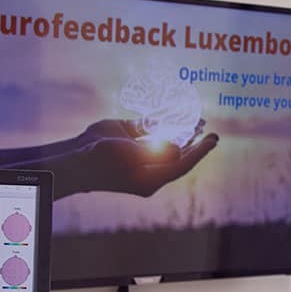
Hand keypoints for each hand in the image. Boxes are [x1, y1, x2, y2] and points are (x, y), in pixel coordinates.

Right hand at [77, 121, 218, 196]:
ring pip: (166, 139)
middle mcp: (149, 166)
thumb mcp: (131, 156)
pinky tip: (175, 113)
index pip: (182, 164)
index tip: (213, 140)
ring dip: (182, 131)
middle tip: (211, 132)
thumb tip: (178, 150)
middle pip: (178, 153)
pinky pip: (150, 128)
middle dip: (195, 142)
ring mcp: (140, 152)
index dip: (200, 152)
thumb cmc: (103, 160)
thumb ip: (155, 152)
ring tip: (198, 122)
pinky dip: (162, 120)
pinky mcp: (129, 138)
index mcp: (152, 178)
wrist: (76, 157)